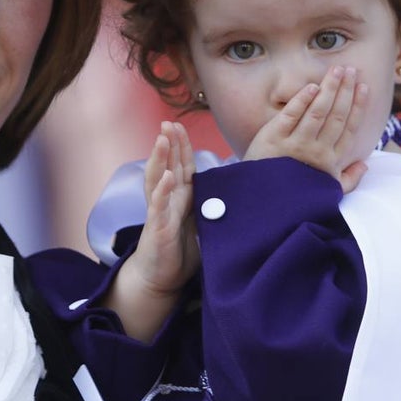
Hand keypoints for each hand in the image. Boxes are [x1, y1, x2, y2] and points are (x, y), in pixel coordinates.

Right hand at [110, 121, 198, 340]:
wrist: (162, 278)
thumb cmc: (182, 251)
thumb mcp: (204, 224)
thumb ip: (215, 208)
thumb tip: (242, 197)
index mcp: (180, 197)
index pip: (181, 165)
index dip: (181, 145)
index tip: (180, 125)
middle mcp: (168, 199)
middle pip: (167, 165)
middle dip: (168, 143)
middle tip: (168, 122)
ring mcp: (160, 211)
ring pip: (158, 179)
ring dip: (160, 158)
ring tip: (161, 139)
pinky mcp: (157, 228)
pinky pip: (158, 206)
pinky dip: (161, 190)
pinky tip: (165, 177)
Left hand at [245, 65, 368, 193]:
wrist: (263, 204)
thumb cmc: (297, 196)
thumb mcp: (326, 192)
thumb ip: (348, 180)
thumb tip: (365, 164)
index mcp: (331, 161)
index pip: (350, 128)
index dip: (359, 106)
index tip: (364, 87)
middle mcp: (317, 151)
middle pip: (336, 115)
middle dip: (346, 91)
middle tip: (351, 70)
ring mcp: (295, 144)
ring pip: (318, 112)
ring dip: (329, 89)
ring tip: (337, 70)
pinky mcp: (274, 139)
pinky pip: (291, 116)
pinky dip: (301, 101)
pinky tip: (312, 86)